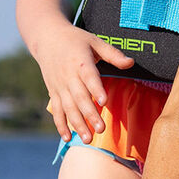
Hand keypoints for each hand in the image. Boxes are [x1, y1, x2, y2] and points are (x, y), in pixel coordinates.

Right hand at [35, 23, 134, 142]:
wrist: (47, 39)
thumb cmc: (76, 40)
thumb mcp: (95, 41)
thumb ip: (113, 54)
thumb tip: (131, 63)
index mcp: (81, 62)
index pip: (89, 77)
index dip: (96, 90)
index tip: (104, 102)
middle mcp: (68, 76)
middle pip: (79, 98)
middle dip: (89, 115)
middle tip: (101, 129)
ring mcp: (59, 86)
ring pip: (68, 108)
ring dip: (77, 124)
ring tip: (88, 139)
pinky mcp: (53, 92)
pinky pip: (56, 111)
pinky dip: (61, 125)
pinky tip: (68, 138)